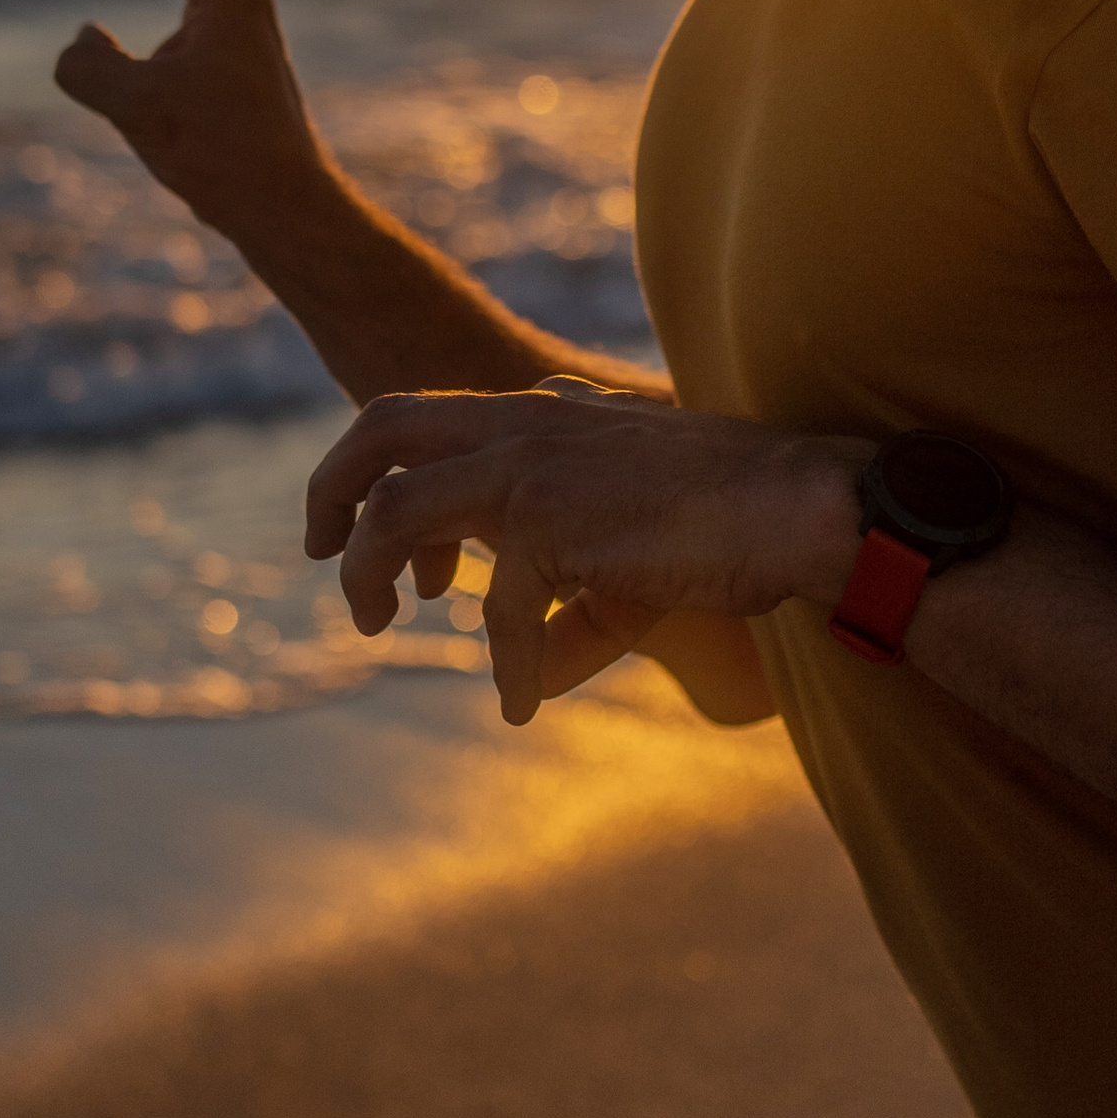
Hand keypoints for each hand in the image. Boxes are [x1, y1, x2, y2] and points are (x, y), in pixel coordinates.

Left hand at [306, 386, 865, 723]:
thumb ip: (569, 601)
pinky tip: (522, 704)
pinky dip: (504, 665)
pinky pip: (495, 612)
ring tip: (374, 628)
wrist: (798, 506)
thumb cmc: (734, 524)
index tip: (378, 541)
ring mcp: (532, 466)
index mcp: (544, 413)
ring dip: (366, 573)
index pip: (426, 415)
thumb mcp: (632, 551)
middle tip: (317, 551)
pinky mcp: (550, 521)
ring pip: (394, 508)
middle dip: (331, 487)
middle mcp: (526, 425)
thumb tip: (528, 678)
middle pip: (381, 425)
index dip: (380, 472)